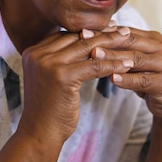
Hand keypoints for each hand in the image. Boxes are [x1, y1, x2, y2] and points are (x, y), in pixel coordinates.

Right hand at [17, 25, 135, 143]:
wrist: (39, 134)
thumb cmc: (49, 108)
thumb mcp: (51, 78)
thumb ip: (60, 59)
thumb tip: (82, 40)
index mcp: (32, 51)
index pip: (66, 34)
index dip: (89, 31)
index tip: (108, 27)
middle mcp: (37, 54)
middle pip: (76, 38)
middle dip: (102, 33)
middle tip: (123, 29)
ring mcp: (48, 64)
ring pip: (87, 48)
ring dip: (111, 44)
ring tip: (129, 40)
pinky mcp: (61, 76)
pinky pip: (93, 66)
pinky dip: (112, 64)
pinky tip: (126, 64)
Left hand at [90, 27, 161, 121]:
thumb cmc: (147, 78)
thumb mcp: (134, 62)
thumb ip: (120, 49)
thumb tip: (91, 37)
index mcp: (154, 38)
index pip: (126, 32)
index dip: (104, 31)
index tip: (83, 32)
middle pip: (130, 42)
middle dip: (107, 41)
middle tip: (86, 40)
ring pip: (136, 59)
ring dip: (114, 57)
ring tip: (95, 56)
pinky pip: (142, 80)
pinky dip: (127, 79)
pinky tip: (112, 79)